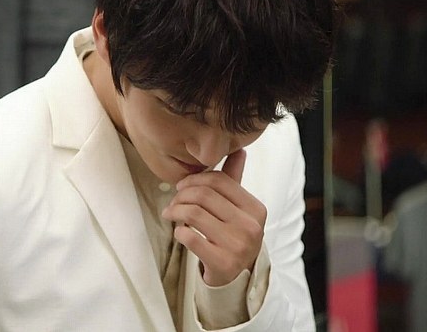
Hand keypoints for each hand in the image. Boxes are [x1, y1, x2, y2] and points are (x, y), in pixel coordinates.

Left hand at [161, 149, 266, 286]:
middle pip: (204, 196)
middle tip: (172, 202)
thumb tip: (239, 149)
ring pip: (194, 214)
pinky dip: (179, 231)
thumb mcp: (237, 209)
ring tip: (170, 214)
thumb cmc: (232, 235)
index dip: (194, 180)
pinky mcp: (223, 263)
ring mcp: (238, 246)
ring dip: (175, 211)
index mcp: (255, 208)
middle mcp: (251, 226)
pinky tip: (179, 232)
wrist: (236, 276)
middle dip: (181, 195)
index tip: (181, 187)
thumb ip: (234, 180)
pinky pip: (190, 238)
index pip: (219, 181)